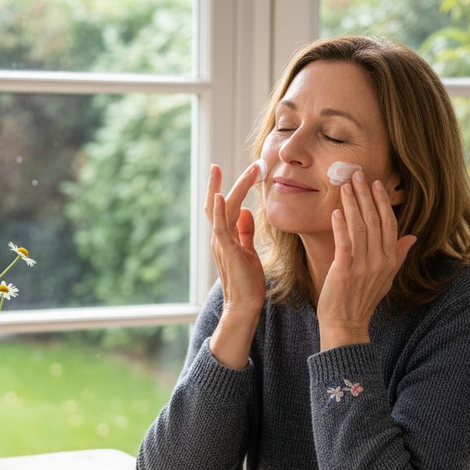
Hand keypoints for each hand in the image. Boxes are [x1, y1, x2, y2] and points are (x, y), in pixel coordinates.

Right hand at [205, 162, 265, 367]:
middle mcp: (219, 237)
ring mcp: (221, 243)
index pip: (225, 207)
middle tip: (241, 163)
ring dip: (233, 187)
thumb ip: (245, 232)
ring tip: (250, 170)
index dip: (230, 187)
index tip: (240, 170)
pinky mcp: (227, 251)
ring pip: (223, 209)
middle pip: (221, 203)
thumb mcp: (248, 251)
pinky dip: (219, 211)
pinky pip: (220, 227)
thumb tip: (246, 212)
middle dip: (231, 182)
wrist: (244, 306)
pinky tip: (221, 195)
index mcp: (225, 237)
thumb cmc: (247, 282)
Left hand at [318, 171, 416, 350]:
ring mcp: (362, 266)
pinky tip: (337, 210)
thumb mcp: (386, 278)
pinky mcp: (344, 271)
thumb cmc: (363, 300)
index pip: (390, 224)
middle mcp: (380, 261)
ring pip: (359, 227)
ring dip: (352, 204)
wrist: (346, 324)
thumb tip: (412, 237)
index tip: (376, 184)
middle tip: (357, 175)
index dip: (383, 203)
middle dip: (366, 195)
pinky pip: (344, 242)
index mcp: (390, 261)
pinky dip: (340, 225)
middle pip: (375, 221)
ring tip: (345, 186)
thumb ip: (398, 255)